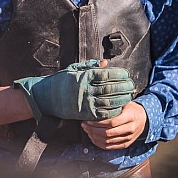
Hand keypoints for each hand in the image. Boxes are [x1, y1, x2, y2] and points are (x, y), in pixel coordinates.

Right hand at [14, 60, 134, 120]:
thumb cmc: (60, 82)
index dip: (119, 74)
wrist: (46, 98)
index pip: (106, 74)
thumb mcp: (74, 69)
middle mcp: (85, 89)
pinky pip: (102, 114)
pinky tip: (119, 108)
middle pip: (110, 87)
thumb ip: (91, 66)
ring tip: (129, 96)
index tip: (126, 74)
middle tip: (131, 85)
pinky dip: (112, 111)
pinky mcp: (84, 113)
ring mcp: (85, 102)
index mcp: (84, 76)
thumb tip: (106, 63)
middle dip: (123, 86)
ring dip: (121, 99)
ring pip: (108, 101)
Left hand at [81, 101, 146, 149]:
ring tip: (86, 130)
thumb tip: (96, 104)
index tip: (88, 120)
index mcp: (130, 117)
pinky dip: (99, 143)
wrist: (144, 118)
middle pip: (108, 133)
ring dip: (94, 137)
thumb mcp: (125, 103)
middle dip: (93, 130)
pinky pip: (110, 147)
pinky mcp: (126, 144)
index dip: (98, 123)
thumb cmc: (131, 109)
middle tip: (84, 125)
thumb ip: (113, 105)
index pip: (111, 123)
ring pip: (108, 141)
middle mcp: (130, 129)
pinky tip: (93, 137)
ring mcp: (128, 138)